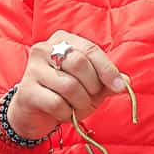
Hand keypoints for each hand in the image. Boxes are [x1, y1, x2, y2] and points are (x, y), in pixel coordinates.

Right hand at [7, 30, 128, 141]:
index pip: (90, 49)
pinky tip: (63, 113)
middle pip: (79, 63)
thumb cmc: (64, 94)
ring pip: (69, 85)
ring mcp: (33, 69)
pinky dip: (66, 113)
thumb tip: (126, 82)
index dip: (108, 69)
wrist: (34, 113)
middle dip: (93, 86)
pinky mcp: (27, 91)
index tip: (120, 87)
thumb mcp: (90, 87)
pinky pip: (56, 103)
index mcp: (63, 40)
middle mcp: (45, 48)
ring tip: (76, 106)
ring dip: (80, 102)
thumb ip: (106, 83)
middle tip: (91, 97)